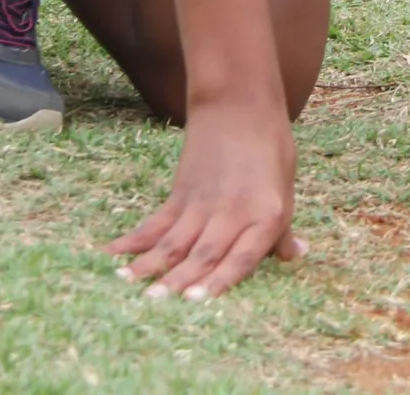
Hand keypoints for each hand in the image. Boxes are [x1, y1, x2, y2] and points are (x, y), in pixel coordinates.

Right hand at [108, 101, 301, 299]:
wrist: (238, 104)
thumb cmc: (271, 146)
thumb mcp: (285, 189)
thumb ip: (282, 229)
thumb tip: (294, 257)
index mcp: (264, 215)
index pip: (242, 258)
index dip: (220, 281)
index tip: (198, 303)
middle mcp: (232, 212)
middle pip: (203, 254)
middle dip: (178, 282)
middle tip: (154, 304)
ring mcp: (203, 203)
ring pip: (174, 241)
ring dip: (150, 266)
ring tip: (126, 286)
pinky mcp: (181, 193)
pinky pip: (156, 223)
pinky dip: (135, 241)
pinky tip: (114, 255)